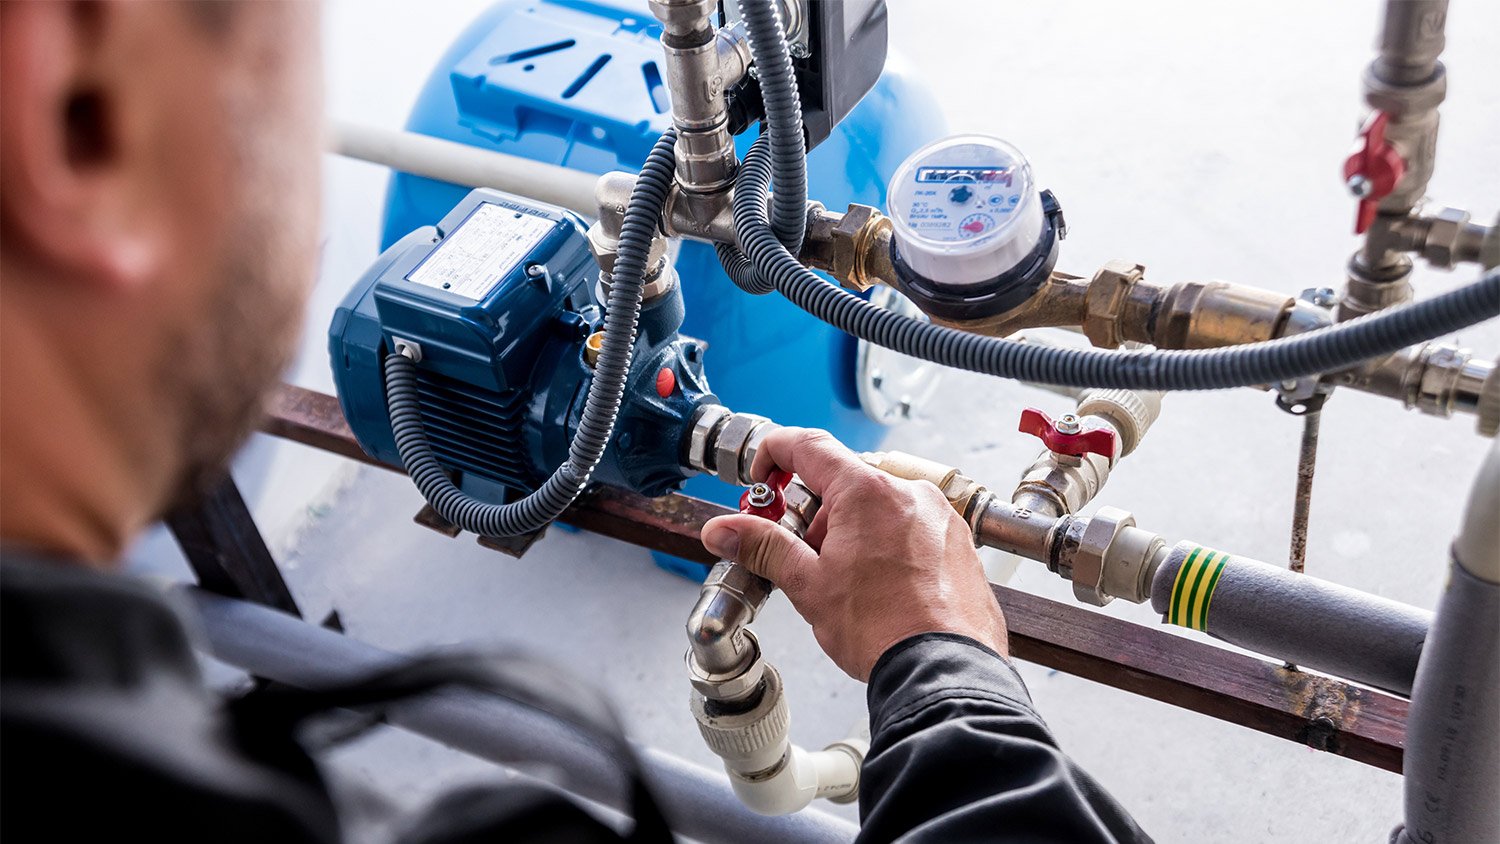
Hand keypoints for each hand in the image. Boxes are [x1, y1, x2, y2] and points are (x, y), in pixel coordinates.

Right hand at [700, 427, 1008, 681]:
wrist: (943, 669)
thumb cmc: (883, 629)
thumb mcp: (807, 584)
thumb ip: (762, 547)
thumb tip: (724, 530)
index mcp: (867, 492)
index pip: (809, 446)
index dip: (774, 453)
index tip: (762, 476)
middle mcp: (909, 493)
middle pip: (845, 481)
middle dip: (814, 512)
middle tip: (800, 551)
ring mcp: (939, 516)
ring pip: (880, 505)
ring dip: (852, 530)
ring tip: (844, 580)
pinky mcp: (958, 542)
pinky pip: (913, 526)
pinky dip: (888, 543)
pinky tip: (879, 585)